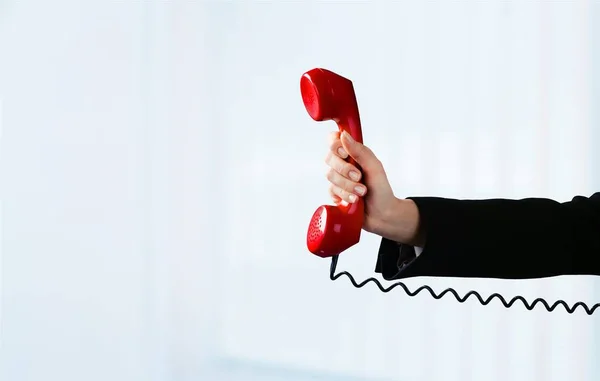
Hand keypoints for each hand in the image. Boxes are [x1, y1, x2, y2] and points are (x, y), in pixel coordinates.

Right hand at [325, 130, 422, 244]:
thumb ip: (360, 151)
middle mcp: (343, 164)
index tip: (344, 153)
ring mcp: (338, 179)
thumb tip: (343, 135)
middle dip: (345, 170)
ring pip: (330, 176)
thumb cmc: (381, 189)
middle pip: (329, 158)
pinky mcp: (335, 193)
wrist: (382, 214)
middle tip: (359, 177)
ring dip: (348, 185)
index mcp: (353, 153)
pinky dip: (344, 196)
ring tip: (362, 193)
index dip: (334, 144)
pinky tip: (354, 200)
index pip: (333, 140)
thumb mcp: (374, 167)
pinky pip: (331, 191)